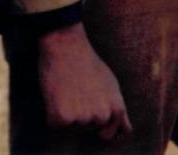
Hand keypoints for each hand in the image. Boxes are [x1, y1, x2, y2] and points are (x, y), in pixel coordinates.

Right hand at [36, 22, 131, 140]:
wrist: (65, 44)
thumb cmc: (86, 61)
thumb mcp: (111, 84)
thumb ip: (117, 109)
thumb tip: (125, 132)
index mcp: (117, 109)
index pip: (112, 133)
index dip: (101, 124)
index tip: (91, 108)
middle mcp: (102, 117)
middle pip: (89, 128)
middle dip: (82, 115)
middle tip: (77, 91)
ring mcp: (83, 118)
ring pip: (72, 125)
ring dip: (66, 111)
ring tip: (66, 87)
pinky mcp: (63, 117)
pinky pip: (55, 123)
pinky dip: (52, 111)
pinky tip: (55, 93)